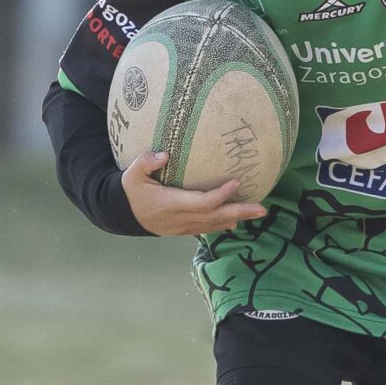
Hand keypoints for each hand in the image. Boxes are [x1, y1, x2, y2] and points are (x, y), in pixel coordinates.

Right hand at [118, 151, 267, 236]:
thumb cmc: (131, 191)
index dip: (220, 195)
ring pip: (214, 225)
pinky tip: (237, 220)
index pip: (202, 202)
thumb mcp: (132, 174)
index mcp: (171, 204)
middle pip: (215, 217)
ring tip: (257, 212)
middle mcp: (181, 218)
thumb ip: (146, 162)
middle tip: (262, 208)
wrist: (123, 214)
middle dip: (239, 212)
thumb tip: (164, 154)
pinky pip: (207, 228)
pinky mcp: (183, 230)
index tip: (237, 182)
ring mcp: (183, 227)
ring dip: (236, 218)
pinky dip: (223, 224)